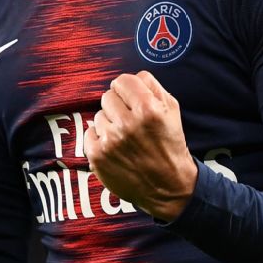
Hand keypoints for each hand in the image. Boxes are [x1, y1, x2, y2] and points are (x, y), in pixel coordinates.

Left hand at [84, 71, 198, 220]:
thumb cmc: (170, 145)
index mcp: (148, 109)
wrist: (168, 187)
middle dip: (118, 106)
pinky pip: (90, 133)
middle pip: (107, 96)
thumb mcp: (172, 110)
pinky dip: (100, 139)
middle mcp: (127, 124)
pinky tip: (115, 148)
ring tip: (125, 138)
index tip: (132, 100)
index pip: (122, 80)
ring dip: (110, 124)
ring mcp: (110, 141)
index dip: (128, 89)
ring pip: (98, 115)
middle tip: (130, 121)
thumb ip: (152, 86)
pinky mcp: (97, 156)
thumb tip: (134, 76)